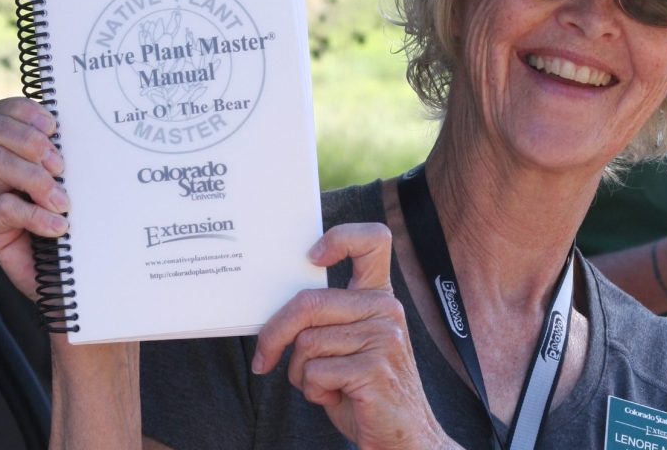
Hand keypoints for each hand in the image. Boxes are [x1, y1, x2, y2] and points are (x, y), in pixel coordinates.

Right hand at [0, 97, 70, 299]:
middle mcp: (4, 169)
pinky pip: (3, 208)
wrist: (79, 278)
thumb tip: (99, 130)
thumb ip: (82, 157)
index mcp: (23, 150)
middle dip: (28, 140)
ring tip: (63, 202)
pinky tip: (58, 226)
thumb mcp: (87, 184)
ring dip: (35, 178)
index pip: (4, 112)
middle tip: (60, 165)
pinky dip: (35, 215)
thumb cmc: (87, 226)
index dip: (23, 111)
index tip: (55, 126)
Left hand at [252, 223, 456, 449]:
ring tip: (323, 385)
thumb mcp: (350, 344)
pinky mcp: (375, 368)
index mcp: (379, 297)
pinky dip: (313, 392)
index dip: (340, 237)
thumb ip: (328, 319)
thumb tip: (277, 314)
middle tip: (263, 359)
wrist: (403, 435)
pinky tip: (335, 398)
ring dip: (299, 373)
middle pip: (309, 303)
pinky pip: (315, 372)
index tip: (312, 256)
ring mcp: (384, 337)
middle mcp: (386, 309)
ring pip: (307, 343)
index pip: (373, 241)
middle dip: (274, 334)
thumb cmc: (364, 390)